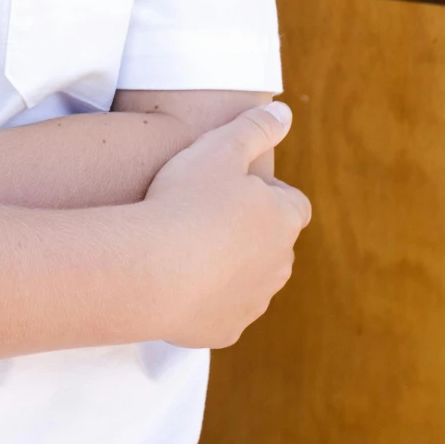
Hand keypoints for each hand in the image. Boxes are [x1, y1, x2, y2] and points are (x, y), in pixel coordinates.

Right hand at [139, 101, 311, 349]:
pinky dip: (206, 299)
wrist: (151, 270)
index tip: (234, 188)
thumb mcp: (218, 147)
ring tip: (187, 248)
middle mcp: (278, 266)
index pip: (293, 205)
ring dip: (229, 267)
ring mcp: (252, 302)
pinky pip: (221, 312)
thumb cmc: (185, 201)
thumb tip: (284, 113)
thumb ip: (254, 128)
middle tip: (205, 216)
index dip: (267, 194)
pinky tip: (176, 281)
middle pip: (273, 246)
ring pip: (250, 281)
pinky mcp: (224, 331)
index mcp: (282, 220)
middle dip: (250, 233)